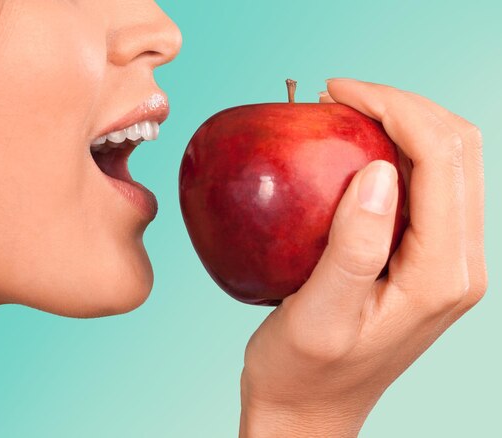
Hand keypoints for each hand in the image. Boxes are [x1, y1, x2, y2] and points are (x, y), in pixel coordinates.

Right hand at [239, 78, 486, 437]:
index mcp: (441, 274)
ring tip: (344, 113)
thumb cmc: (303, 370)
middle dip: (403, 105)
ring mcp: (446, 261)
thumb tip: (378, 169)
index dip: (394, 108)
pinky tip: (353, 150)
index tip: (336, 91)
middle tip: (338, 95)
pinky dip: (395, 152)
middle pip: (457, 150)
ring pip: (448, 162)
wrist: (310, 407)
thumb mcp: (320, 315)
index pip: (441, 159)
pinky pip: (427, 186)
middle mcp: (458, 264)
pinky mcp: (425, 259)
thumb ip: (354, 246)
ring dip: (402, 124)